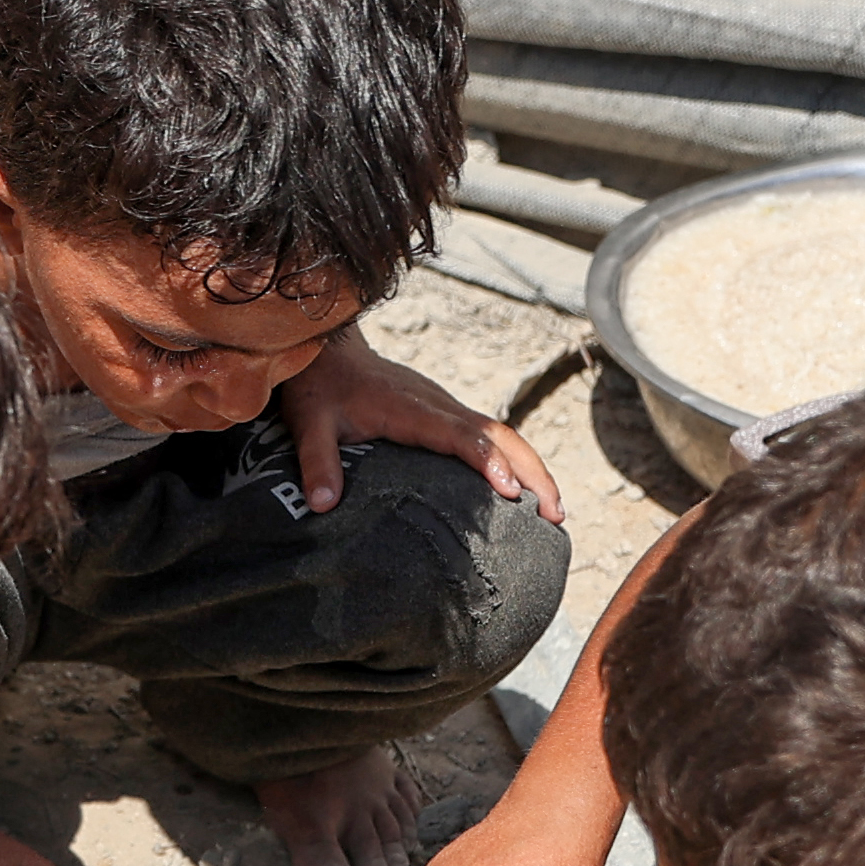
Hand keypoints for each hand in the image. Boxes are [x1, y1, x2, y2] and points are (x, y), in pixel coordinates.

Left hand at [272, 330, 565, 521]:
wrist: (329, 352)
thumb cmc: (321, 388)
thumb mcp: (309, 424)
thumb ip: (317, 461)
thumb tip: (323, 504)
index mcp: (410, 408)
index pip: (460, 435)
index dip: (488, 461)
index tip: (512, 492)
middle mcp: (437, 405)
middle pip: (499, 435)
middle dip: (532, 471)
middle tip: (556, 513)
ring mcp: (446, 408)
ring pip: (503, 434)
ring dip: (533, 469)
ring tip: (555, 511)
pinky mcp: (446, 414)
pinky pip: (490, 436)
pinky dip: (516, 461)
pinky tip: (527, 492)